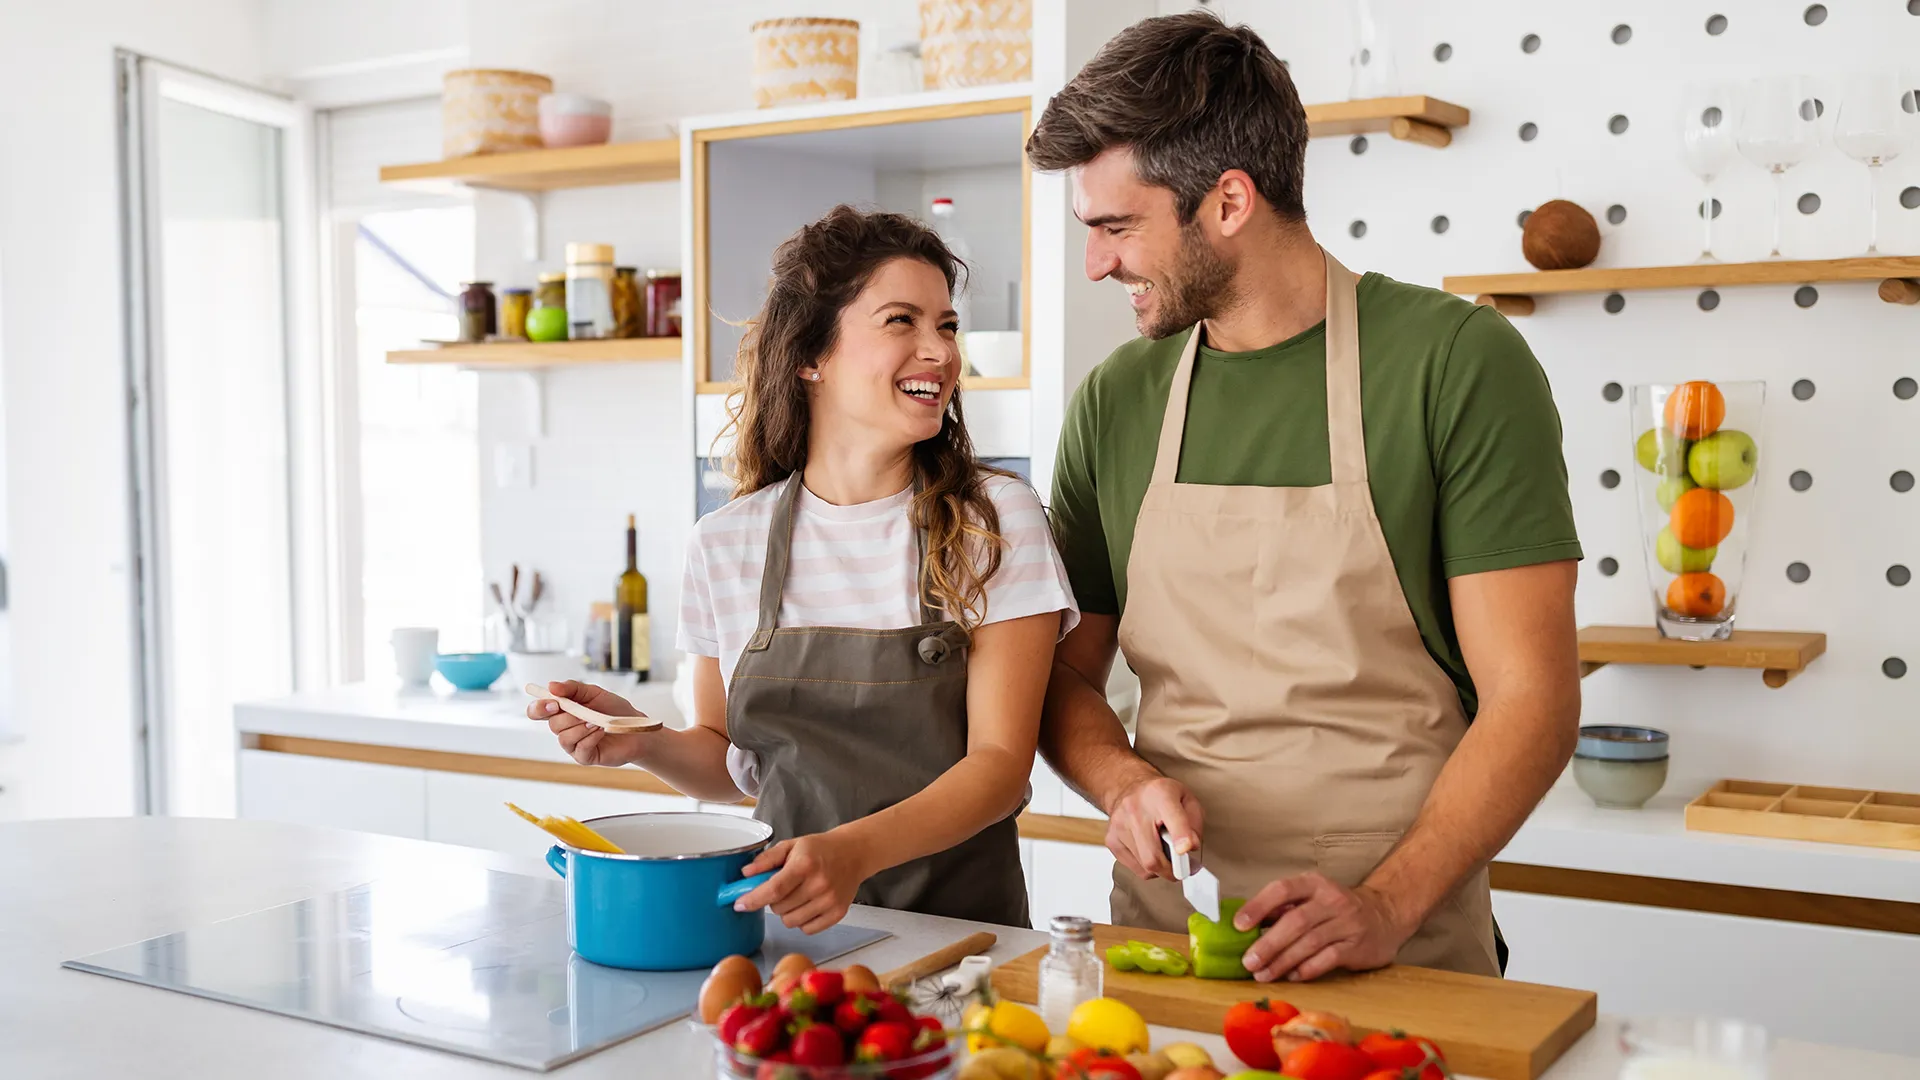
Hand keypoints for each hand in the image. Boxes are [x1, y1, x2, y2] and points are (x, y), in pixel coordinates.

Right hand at [526, 680, 650, 766]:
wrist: (636, 728)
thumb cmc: (615, 710)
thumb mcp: (594, 692)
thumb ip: (572, 688)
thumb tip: (551, 686)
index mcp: (563, 711)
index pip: (538, 711)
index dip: (538, 708)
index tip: (552, 703)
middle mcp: (565, 729)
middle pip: (553, 724)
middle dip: (569, 716)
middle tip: (585, 712)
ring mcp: (574, 745)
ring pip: (564, 738)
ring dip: (581, 727)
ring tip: (597, 722)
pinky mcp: (585, 757)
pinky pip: (579, 749)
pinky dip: (590, 738)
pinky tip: (601, 731)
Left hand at [732, 830, 870, 934]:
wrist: (854, 853)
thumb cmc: (821, 849)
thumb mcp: (791, 845)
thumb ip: (767, 859)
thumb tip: (745, 874)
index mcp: (805, 865)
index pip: (773, 889)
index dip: (753, 899)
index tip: (740, 904)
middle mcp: (819, 884)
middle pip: (779, 908)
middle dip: (773, 900)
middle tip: (783, 887)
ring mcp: (829, 901)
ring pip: (791, 921)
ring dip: (787, 912)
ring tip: (797, 895)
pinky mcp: (837, 913)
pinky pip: (807, 929)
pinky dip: (802, 920)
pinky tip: (808, 904)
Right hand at [1104, 775, 1204, 880]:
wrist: (1129, 788)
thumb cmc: (1160, 795)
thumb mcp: (1187, 799)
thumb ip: (1195, 823)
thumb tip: (1191, 847)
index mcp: (1160, 794)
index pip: (1172, 818)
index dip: (1181, 836)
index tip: (1186, 849)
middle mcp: (1135, 809)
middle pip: (1153, 855)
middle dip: (1172, 870)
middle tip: (1184, 868)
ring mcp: (1120, 826)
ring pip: (1145, 866)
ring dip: (1161, 866)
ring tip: (1165, 850)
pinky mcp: (1111, 840)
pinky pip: (1136, 868)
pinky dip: (1148, 867)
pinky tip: (1151, 850)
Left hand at [1235, 873, 1415, 982]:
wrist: (1385, 915)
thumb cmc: (1335, 909)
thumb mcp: (1310, 898)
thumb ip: (1281, 910)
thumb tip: (1243, 925)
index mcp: (1314, 883)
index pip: (1282, 889)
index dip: (1258, 906)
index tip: (1238, 925)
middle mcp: (1331, 900)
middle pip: (1295, 921)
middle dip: (1268, 944)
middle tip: (1248, 962)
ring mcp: (1347, 923)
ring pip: (1309, 943)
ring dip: (1282, 961)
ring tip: (1263, 974)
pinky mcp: (1358, 946)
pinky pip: (1328, 959)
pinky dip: (1307, 969)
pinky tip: (1291, 977)